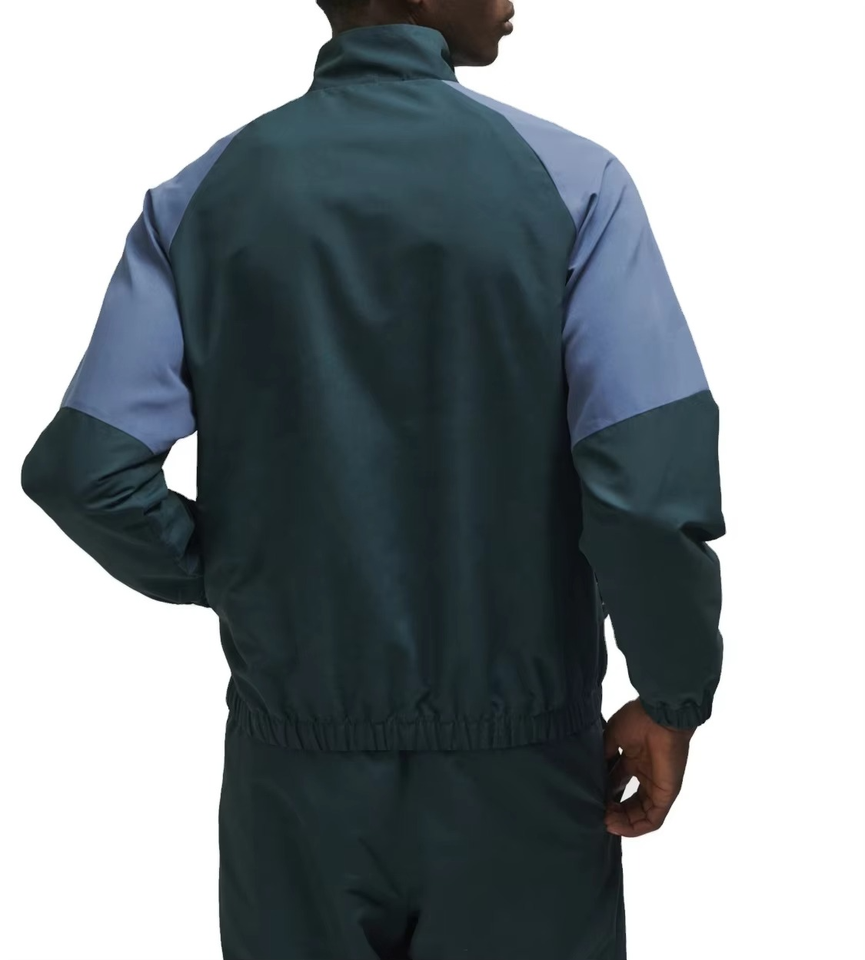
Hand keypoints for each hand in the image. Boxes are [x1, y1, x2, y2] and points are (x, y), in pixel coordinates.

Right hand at [603, 698, 695, 837]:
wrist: (660, 716)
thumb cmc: (638, 721)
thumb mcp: (613, 736)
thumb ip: (605, 756)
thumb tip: (593, 773)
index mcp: (634, 761)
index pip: (618, 785)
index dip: (605, 795)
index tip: (590, 800)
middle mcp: (646, 776)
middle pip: (630, 803)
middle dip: (614, 812)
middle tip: (598, 815)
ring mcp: (657, 787)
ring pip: (641, 815)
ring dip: (623, 822)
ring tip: (605, 822)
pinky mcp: (666, 794)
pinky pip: (653, 819)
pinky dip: (636, 827)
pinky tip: (618, 825)